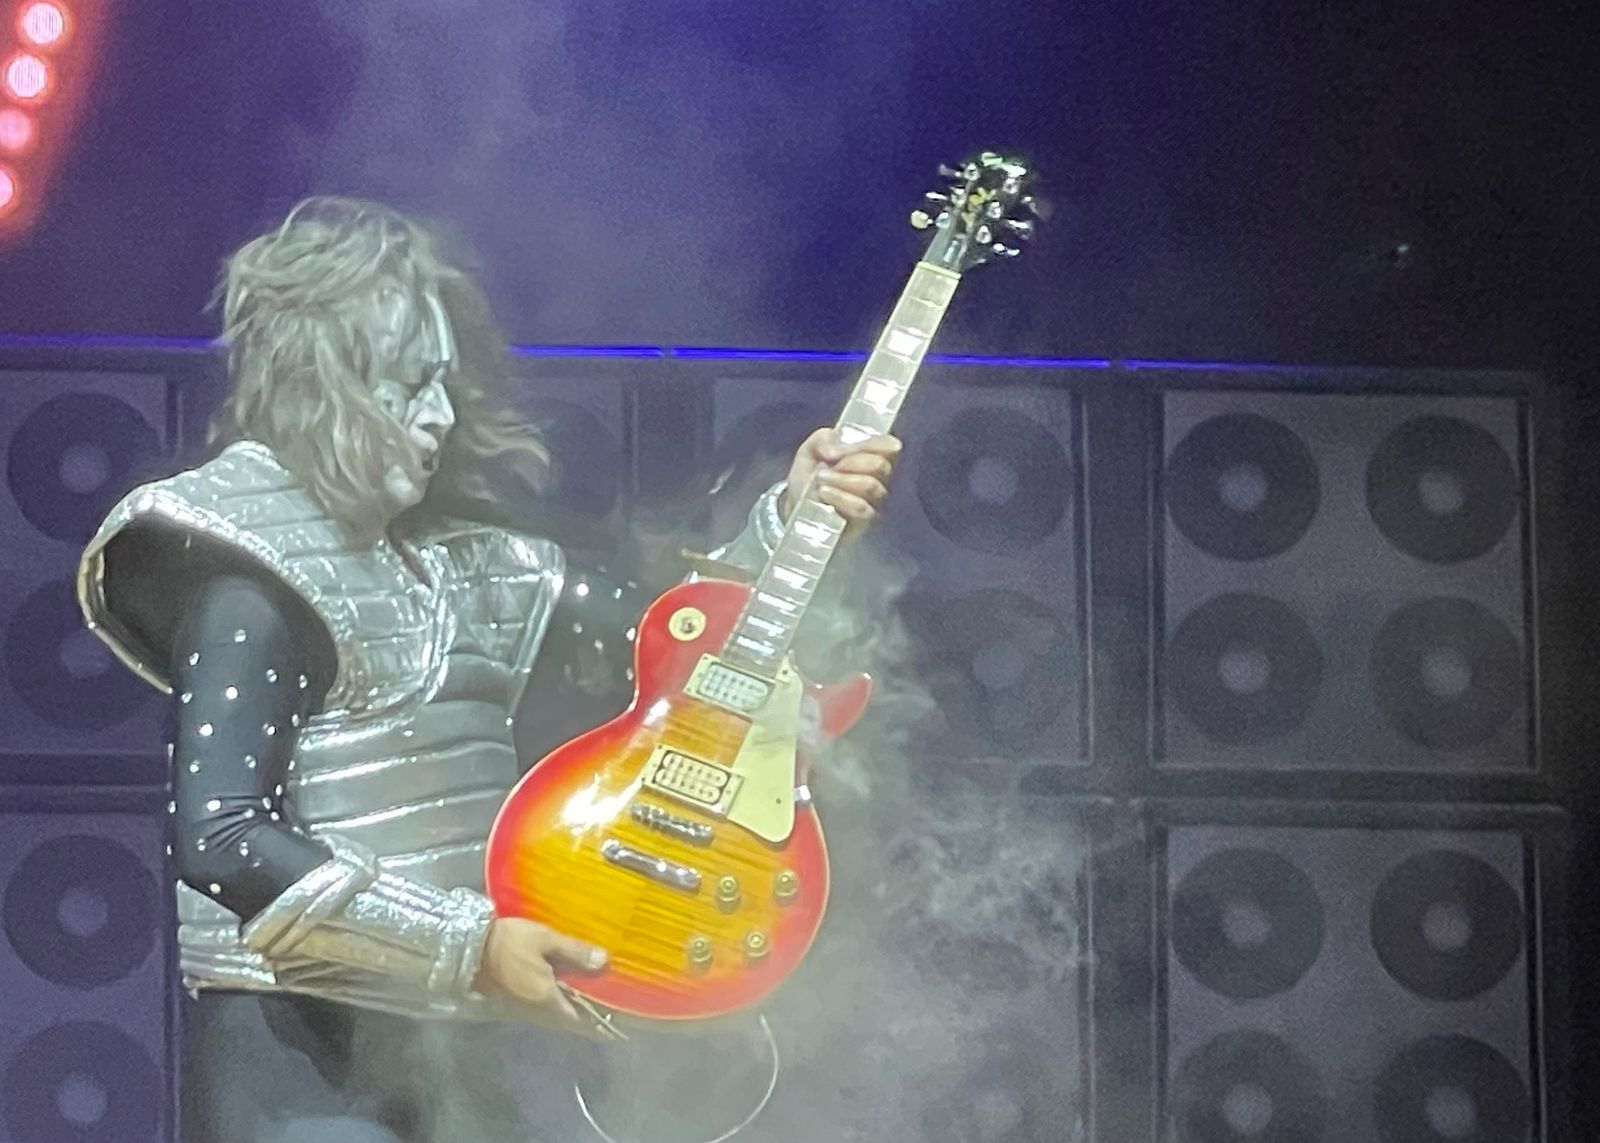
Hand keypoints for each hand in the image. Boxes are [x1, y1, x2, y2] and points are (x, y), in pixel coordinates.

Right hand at [476, 916, 607, 1035]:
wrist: (465, 950)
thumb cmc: (509, 944)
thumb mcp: (545, 941)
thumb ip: (575, 953)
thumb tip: (605, 963)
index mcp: (549, 1001)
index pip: (584, 1021)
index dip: (604, 1019)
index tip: (624, 1013)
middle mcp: (538, 1013)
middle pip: (571, 1019)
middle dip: (591, 1011)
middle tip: (612, 996)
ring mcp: (524, 1010)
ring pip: (557, 1012)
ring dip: (575, 1004)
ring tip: (594, 987)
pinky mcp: (514, 1002)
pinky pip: (545, 1005)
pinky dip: (559, 997)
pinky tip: (565, 981)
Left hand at [781, 428, 901, 540]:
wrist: (796, 508)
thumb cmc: (809, 477)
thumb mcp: (810, 449)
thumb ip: (823, 439)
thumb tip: (834, 451)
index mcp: (870, 455)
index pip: (889, 446)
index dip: (869, 444)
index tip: (841, 450)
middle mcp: (878, 478)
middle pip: (880, 464)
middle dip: (849, 462)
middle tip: (828, 466)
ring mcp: (874, 501)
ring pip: (871, 485)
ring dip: (841, 480)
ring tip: (820, 480)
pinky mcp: (865, 521)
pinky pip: (861, 507)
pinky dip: (839, 498)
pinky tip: (824, 494)